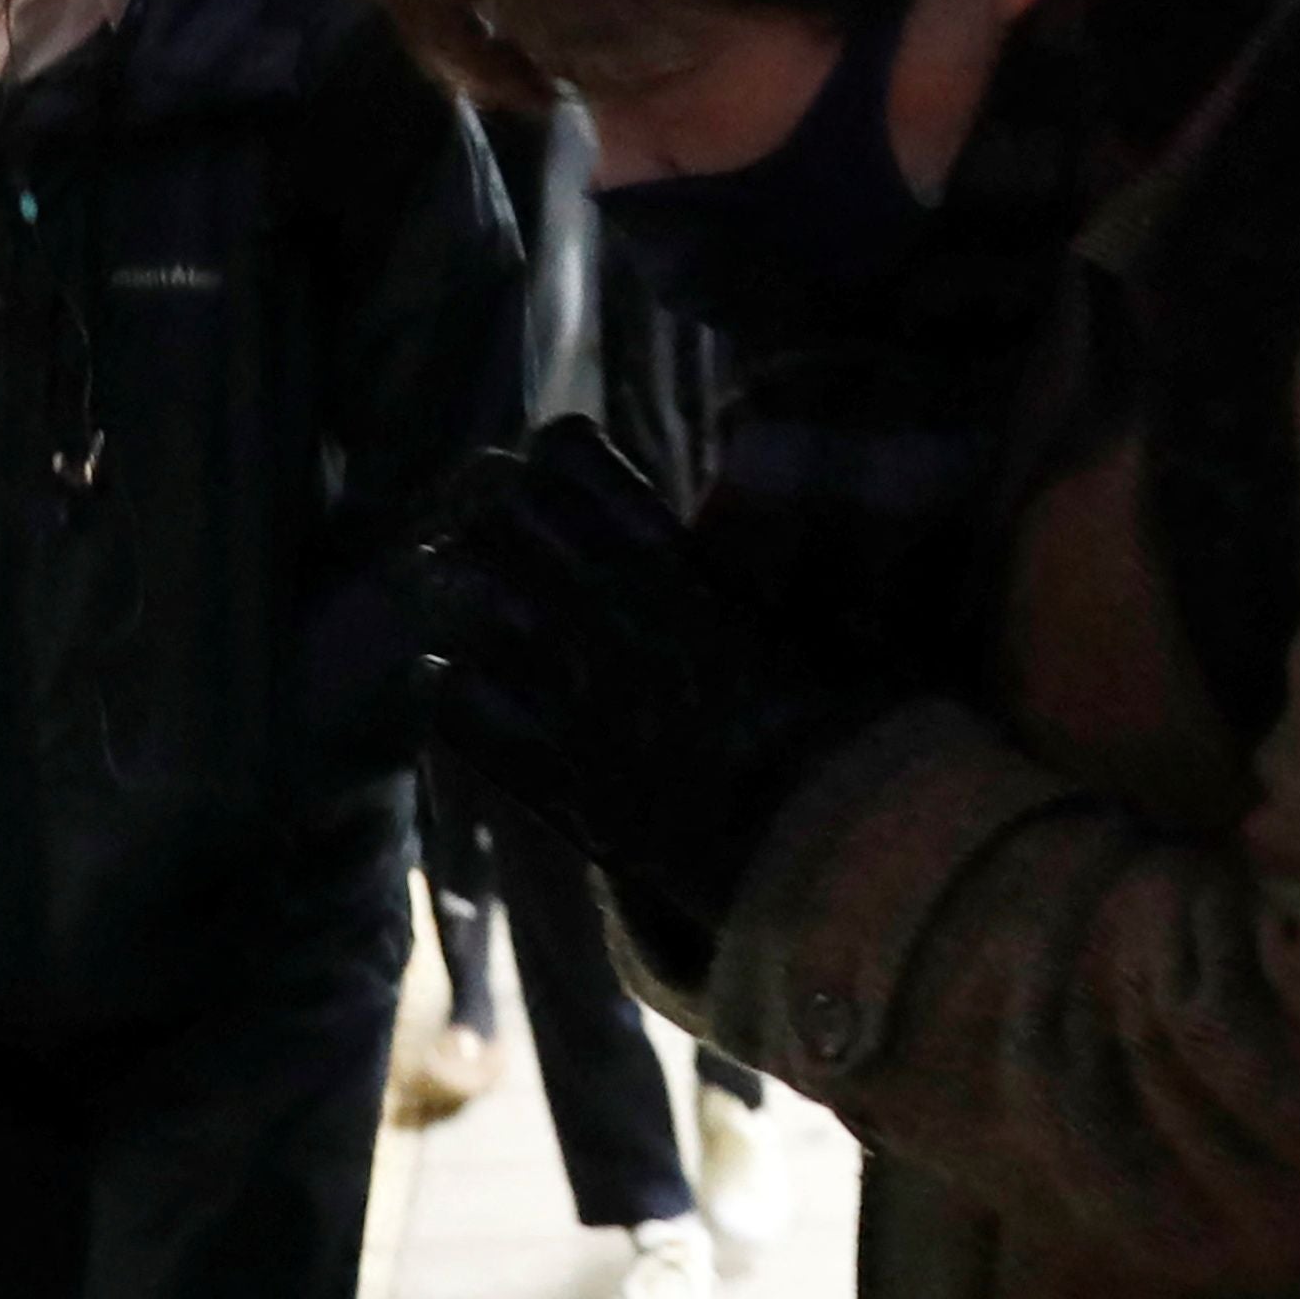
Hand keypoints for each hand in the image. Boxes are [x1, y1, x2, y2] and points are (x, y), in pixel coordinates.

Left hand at [403, 417, 886, 928]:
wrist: (833, 844)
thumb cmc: (848, 720)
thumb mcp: (807, 610)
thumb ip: (747, 557)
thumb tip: (761, 497)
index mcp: (667, 555)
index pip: (563, 454)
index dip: (556, 464)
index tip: (564, 484)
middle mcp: (601, 605)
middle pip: (492, 515)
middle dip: (495, 523)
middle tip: (513, 548)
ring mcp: (563, 687)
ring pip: (455, 595)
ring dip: (467, 596)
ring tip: (487, 612)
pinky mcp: (546, 770)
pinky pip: (452, 699)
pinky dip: (454, 687)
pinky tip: (472, 687)